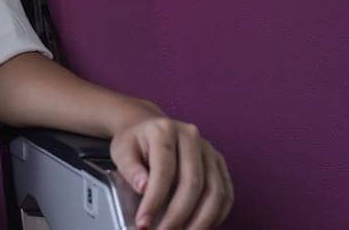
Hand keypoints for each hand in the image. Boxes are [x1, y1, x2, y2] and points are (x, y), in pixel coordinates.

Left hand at [110, 108, 232, 228]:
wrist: (149, 128)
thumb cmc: (135, 142)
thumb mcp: (122, 151)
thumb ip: (130, 169)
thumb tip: (144, 187)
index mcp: (164, 130)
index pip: (163, 170)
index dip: (154, 200)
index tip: (144, 221)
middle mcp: (191, 136)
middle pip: (193, 183)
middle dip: (178, 215)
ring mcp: (209, 149)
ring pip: (214, 191)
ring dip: (201, 220)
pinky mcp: (219, 163)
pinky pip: (226, 193)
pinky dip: (216, 215)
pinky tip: (201, 226)